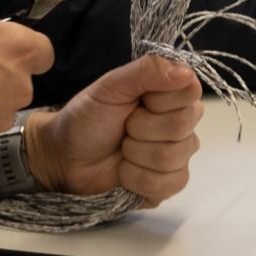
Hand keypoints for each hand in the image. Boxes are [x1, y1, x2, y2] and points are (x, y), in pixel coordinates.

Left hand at [26, 56, 201, 206]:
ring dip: (135, 156)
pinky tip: (125, 172)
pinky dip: (138, 180)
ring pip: (173, 158)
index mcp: (171, 93)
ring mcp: (178, 155)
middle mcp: (182, 123)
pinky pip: (170, 184)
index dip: (160, 101)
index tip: (137, 102)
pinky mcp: (169, 184)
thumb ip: (147, 71)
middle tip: (123, 127)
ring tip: (121, 150)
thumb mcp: (111, 86)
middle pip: (182, 128)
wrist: (65, 157)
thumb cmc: (87, 117)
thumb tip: (185, 72)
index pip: (191, 92)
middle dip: (140, 130)